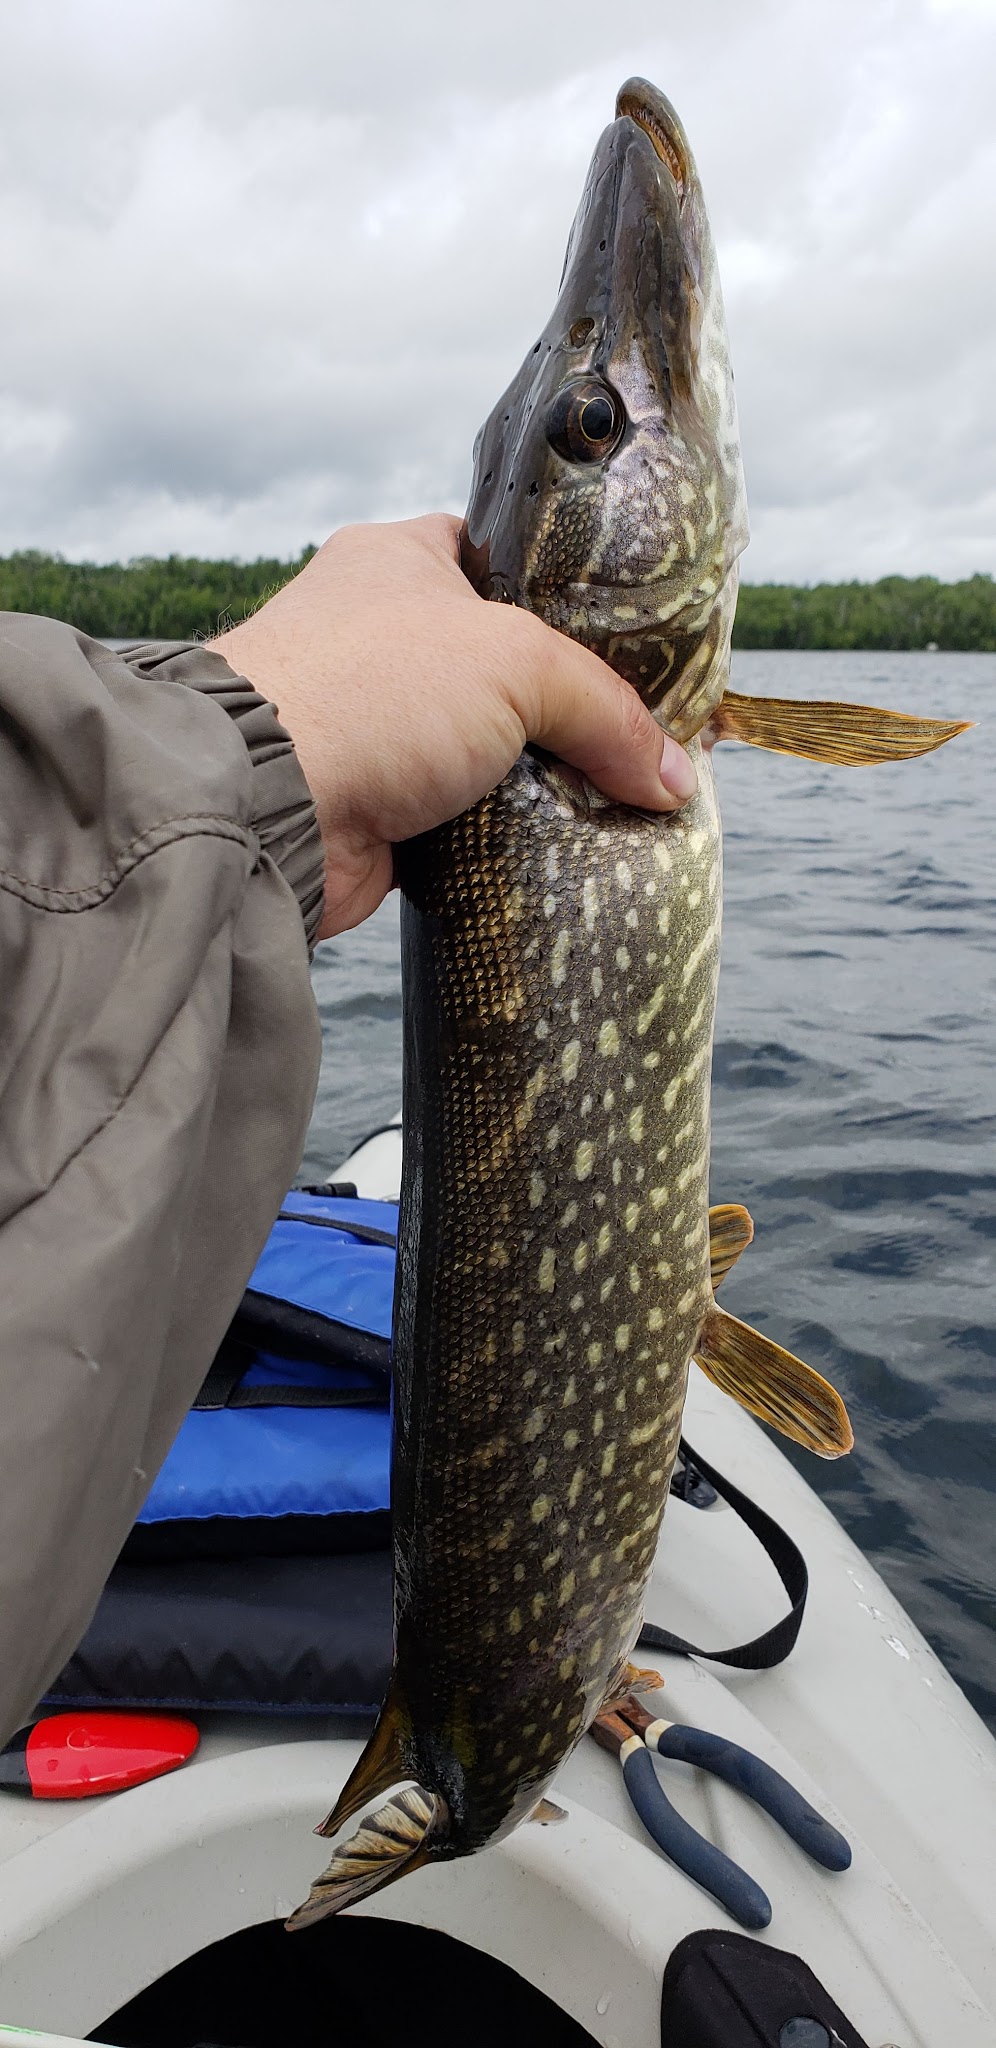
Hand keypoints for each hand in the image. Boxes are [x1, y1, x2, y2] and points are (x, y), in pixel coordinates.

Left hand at [212, 514, 697, 939]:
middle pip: (507, 666)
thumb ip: (609, 713)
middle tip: (645, 732)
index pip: (505, 560)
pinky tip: (567, 843)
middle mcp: (382, 634)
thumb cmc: (374, 692)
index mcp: (402, 560)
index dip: (574, 596)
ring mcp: (377, 724)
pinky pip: (467, 817)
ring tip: (622, 795)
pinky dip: (508, 833)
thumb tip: (677, 779)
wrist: (265, 804)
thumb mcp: (519, 666)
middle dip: (570, 705)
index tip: (639, 639)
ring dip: (544, 777)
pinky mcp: (379, 806)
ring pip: (491, 749)